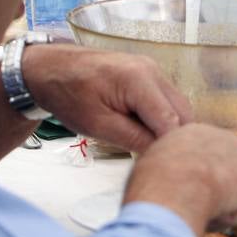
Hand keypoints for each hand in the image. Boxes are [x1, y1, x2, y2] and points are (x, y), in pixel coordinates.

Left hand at [21, 44, 191, 152]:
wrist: (52, 68)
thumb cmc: (68, 96)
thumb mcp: (98, 125)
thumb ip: (134, 139)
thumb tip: (161, 154)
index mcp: (139, 80)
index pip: (172, 121)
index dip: (171, 147)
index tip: (164, 168)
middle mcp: (154, 71)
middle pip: (183, 113)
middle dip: (175, 139)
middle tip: (159, 162)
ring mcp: (153, 70)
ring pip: (179, 106)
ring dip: (170, 129)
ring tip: (152, 149)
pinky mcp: (149, 74)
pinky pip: (167, 100)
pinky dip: (163, 118)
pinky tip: (146, 133)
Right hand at [126, 124, 236, 234]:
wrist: (174, 186)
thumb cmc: (153, 183)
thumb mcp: (149, 170)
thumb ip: (165, 173)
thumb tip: (162, 188)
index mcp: (190, 133)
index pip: (201, 159)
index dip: (195, 183)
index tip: (185, 196)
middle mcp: (219, 136)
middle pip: (223, 172)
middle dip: (214, 193)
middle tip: (196, 208)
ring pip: (235, 191)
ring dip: (222, 206)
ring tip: (202, 210)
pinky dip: (232, 217)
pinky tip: (217, 212)